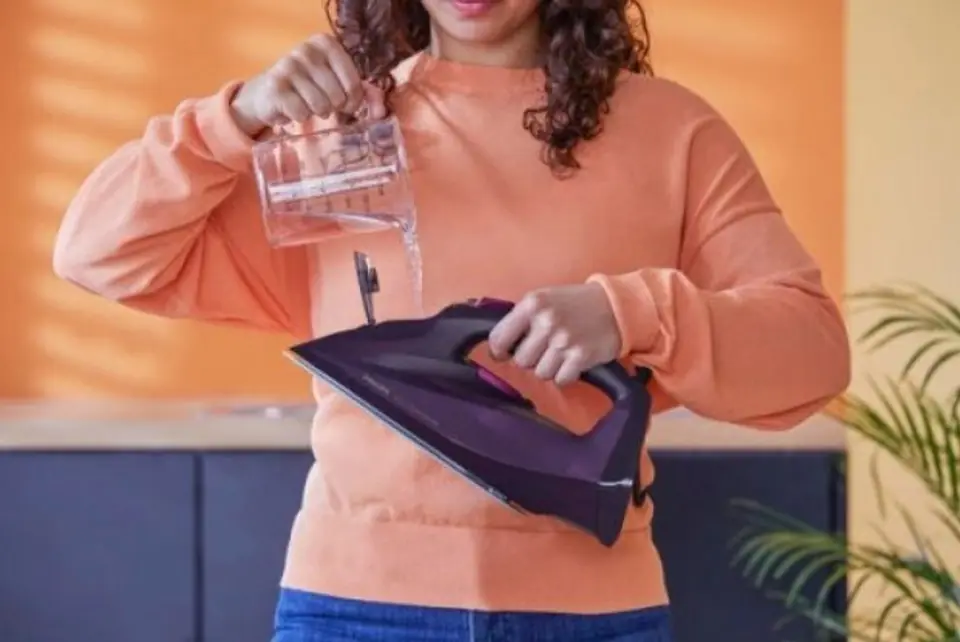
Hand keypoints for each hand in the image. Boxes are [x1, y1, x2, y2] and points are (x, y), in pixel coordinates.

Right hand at [230, 34, 386, 137]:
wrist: (268, 93)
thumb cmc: (310, 87)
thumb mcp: (337, 83)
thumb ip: (364, 94)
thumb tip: (382, 113)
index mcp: (326, 43)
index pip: (354, 84)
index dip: (353, 102)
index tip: (345, 104)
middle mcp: (306, 50)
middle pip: (338, 97)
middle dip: (333, 108)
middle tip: (322, 103)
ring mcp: (288, 66)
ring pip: (320, 106)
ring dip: (316, 113)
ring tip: (307, 104)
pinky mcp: (275, 86)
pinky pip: (301, 114)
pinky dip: (299, 117)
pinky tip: (292, 107)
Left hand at [487, 284, 621, 385]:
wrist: (616, 307)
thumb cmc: (575, 303)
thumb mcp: (545, 299)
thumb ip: (522, 318)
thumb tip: (499, 346)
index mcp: (532, 304)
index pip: (499, 338)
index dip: (499, 351)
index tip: (504, 354)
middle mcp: (546, 321)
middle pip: (521, 361)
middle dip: (530, 360)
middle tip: (543, 351)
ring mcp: (563, 341)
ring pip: (540, 373)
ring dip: (548, 368)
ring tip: (560, 354)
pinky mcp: (580, 357)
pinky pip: (560, 380)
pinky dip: (565, 375)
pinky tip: (572, 361)